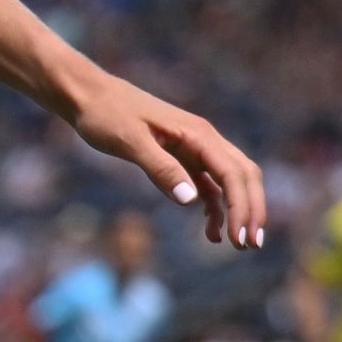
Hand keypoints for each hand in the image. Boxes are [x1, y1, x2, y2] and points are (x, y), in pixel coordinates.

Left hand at [62, 73, 265, 249]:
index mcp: (198, 134)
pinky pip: (208, 184)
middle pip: (243, 176)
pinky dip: (214, 207)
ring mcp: (195, 149)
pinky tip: (210, 231)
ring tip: (235, 245)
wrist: (90, 96)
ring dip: (237, 211)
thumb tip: (191, 201)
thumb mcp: (130, 141)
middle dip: (251, 210)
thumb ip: (160, 168)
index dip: (243, 206)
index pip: (233, 173)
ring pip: (230, 181)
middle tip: (251, 246)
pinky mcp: (181, 157)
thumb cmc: (107, 114)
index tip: (241, 238)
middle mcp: (203, 140)